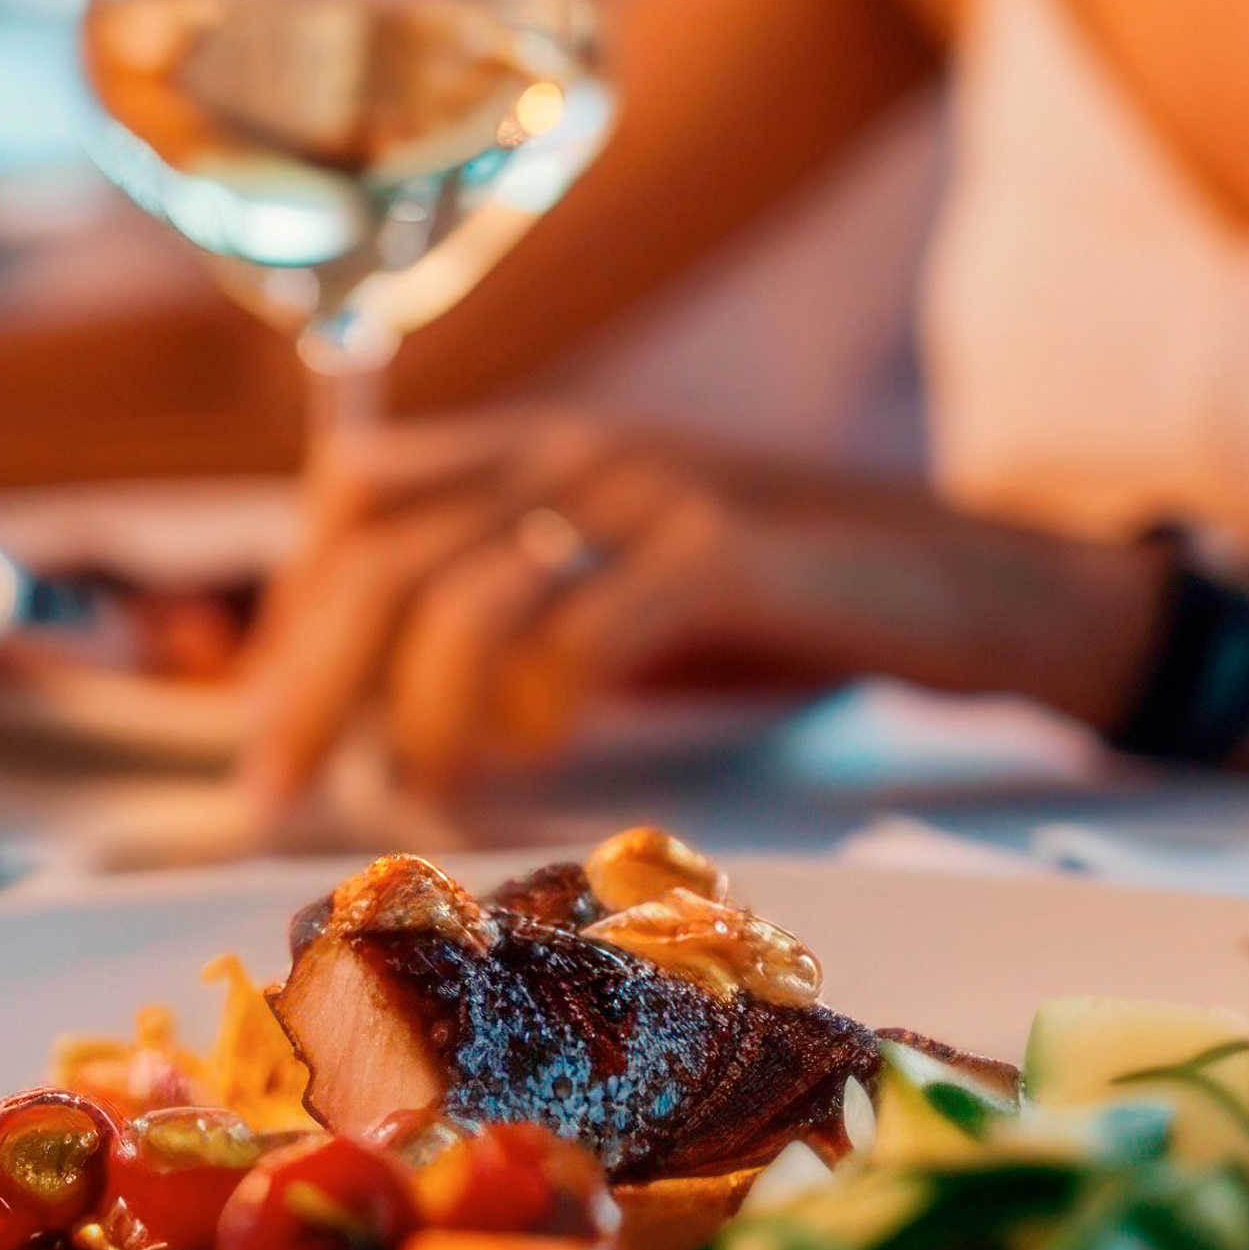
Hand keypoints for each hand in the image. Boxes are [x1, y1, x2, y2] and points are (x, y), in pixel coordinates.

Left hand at [240, 411, 799, 818]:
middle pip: (379, 558)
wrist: (980, 576)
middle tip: (276, 799)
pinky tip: (537, 756)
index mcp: (539, 450)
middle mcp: (578, 454)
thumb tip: (378, 710)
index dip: (291, 617)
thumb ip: (517, 610)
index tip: (267, 733)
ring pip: (462, 597)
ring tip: (427, 794)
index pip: (352, 499)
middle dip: (307, 690)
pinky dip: (536, 708)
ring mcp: (652, 494)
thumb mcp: (626, 578)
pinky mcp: (730, 554)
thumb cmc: (791, 605)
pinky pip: (586, 630)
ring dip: (419, 719)